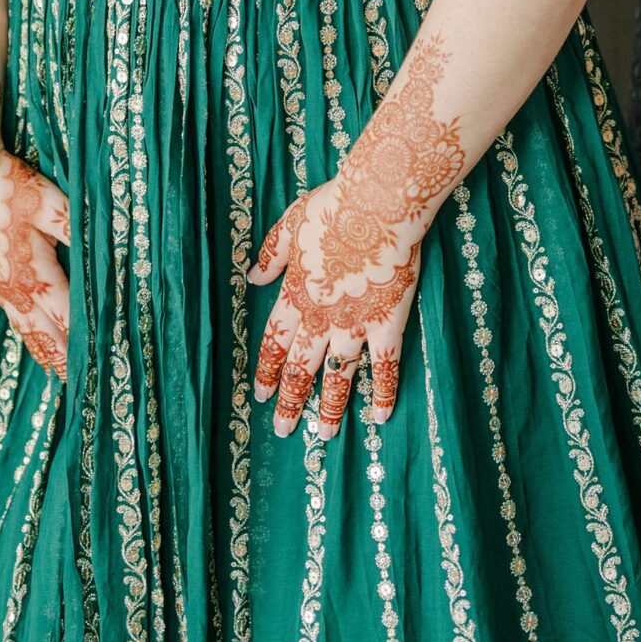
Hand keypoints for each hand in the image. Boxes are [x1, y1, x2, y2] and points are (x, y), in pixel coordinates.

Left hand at [248, 178, 421, 436]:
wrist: (379, 206)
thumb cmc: (335, 206)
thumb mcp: (292, 222)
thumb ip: (272, 254)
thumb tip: (253, 277)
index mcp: (297, 294)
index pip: (275, 341)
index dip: (267, 370)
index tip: (261, 394)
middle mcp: (321, 318)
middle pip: (301, 367)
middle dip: (290, 400)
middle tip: (283, 429)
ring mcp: (355, 325)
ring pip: (338, 376)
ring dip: (329, 408)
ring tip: (324, 435)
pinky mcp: (387, 324)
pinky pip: (385, 367)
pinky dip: (383, 393)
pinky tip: (379, 417)